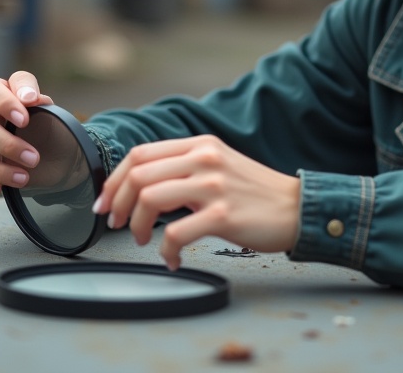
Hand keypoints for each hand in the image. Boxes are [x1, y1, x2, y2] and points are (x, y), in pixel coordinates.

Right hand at [0, 71, 53, 194]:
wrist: (56, 156)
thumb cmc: (47, 126)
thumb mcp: (51, 111)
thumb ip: (41, 102)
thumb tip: (31, 98)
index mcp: (1, 97)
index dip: (4, 102)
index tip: (25, 119)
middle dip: (7, 145)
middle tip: (34, 158)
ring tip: (24, 178)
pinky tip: (1, 188)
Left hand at [92, 135, 300, 269]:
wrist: (296, 208)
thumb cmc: (256, 192)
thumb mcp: (219, 164)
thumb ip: (185, 166)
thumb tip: (143, 184)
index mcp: (200, 145)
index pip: (140, 153)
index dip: (115, 180)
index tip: (106, 201)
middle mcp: (204, 160)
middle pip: (138, 175)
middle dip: (117, 203)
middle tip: (117, 224)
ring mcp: (213, 186)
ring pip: (150, 199)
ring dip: (136, 226)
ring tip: (141, 240)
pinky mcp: (223, 215)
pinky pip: (175, 233)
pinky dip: (165, 250)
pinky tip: (172, 258)